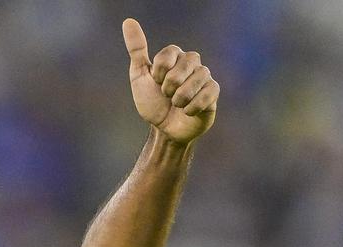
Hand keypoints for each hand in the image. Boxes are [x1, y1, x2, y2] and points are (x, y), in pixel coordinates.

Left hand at [122, 19, 217, 144]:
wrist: (163, 129)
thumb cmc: (152, 102)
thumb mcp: (139, 76)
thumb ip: (137, 49)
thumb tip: (128, 21)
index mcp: (175, 56)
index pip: (170, 52)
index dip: (160, 71)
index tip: (155, 82)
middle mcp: (192, 63)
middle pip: (187, 62)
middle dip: (170, 84)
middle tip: (166, 95)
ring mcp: (204, 77)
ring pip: (198, 78)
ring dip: (180, 97)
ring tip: (175, 105)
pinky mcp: (213, 93)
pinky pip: (208, 92)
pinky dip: (193, 106)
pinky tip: (186, 112)